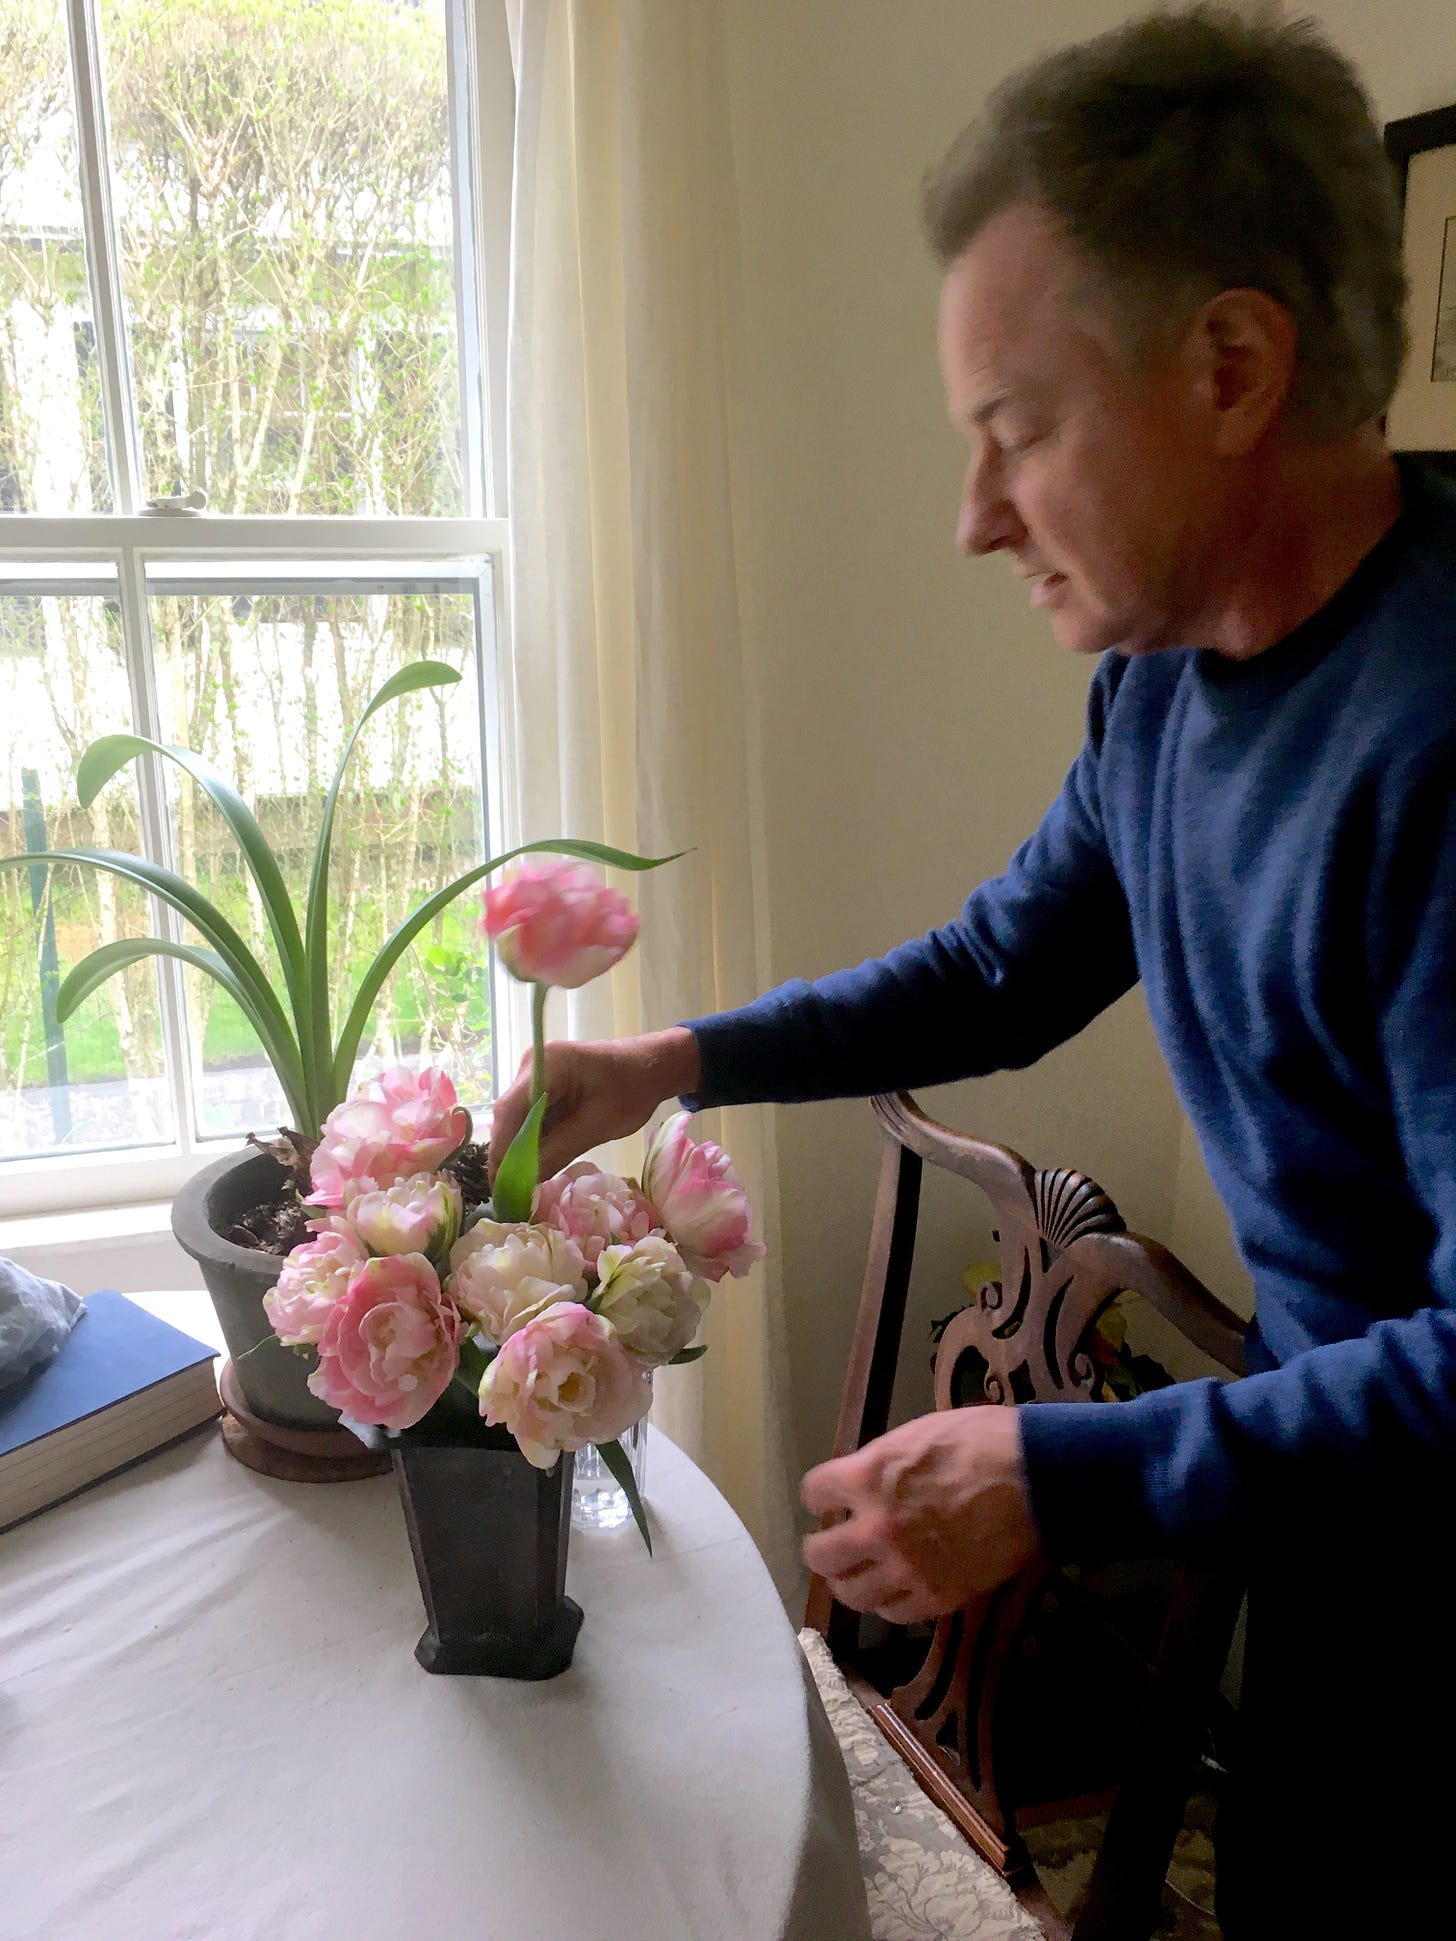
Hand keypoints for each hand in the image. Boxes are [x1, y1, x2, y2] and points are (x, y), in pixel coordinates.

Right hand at [487, 1026, 701, 1182]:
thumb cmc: (632, 1090)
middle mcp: (533, 1065)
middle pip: (509, 1115)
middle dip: (509, 1153)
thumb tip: (525, 1182)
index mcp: (547, 1063)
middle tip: (509, 1193)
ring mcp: (536, 1075)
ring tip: (519, 1186)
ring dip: (520, 1150)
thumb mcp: (599, 1125)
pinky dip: (534, 1141)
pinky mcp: (543, 1086)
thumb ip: (559, 1151)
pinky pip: (530, 1117)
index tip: (500, 1184)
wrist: (653, 1066)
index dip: (502, 1148)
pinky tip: (535, 1165)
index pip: (510, 1109)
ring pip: (517, 1119)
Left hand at [801, 1408, 1040, 1622]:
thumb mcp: (916, 1433)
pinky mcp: (939, 1597)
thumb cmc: (981, 1439)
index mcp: (868, 1477)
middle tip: (830, 1543)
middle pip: (820, 1555)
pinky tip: (895, 1589)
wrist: (1036, 1476)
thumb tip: (863, 1482)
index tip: (826, 1497)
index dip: (819, 1494)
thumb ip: (881, 1463)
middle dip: (820, 1546)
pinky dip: (890, 1603)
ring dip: (849, 1581)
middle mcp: (877, 1529)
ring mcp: (907, 1569)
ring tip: (857, 1573)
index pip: (814, 1492)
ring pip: (852, 1594)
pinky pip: (896, 1614)